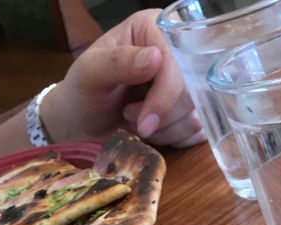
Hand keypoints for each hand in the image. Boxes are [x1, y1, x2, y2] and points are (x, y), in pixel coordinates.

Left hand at [41, 10, 204, 148]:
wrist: (84, 124)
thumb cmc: (83, 93)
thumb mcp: (89, 73)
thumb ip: (117, 62)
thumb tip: (155, 57)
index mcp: (154, 28)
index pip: (177, 62)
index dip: (165, 96)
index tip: (145, 123)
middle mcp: (176, 52)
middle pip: (191, 93)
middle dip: (161, 116)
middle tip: (129, 116)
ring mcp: (187, 84)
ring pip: (194, 116)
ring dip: (164, 130)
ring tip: (136, 122)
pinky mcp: (190, 111)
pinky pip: (197, 133)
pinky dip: (174, 140)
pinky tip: (154, 133)